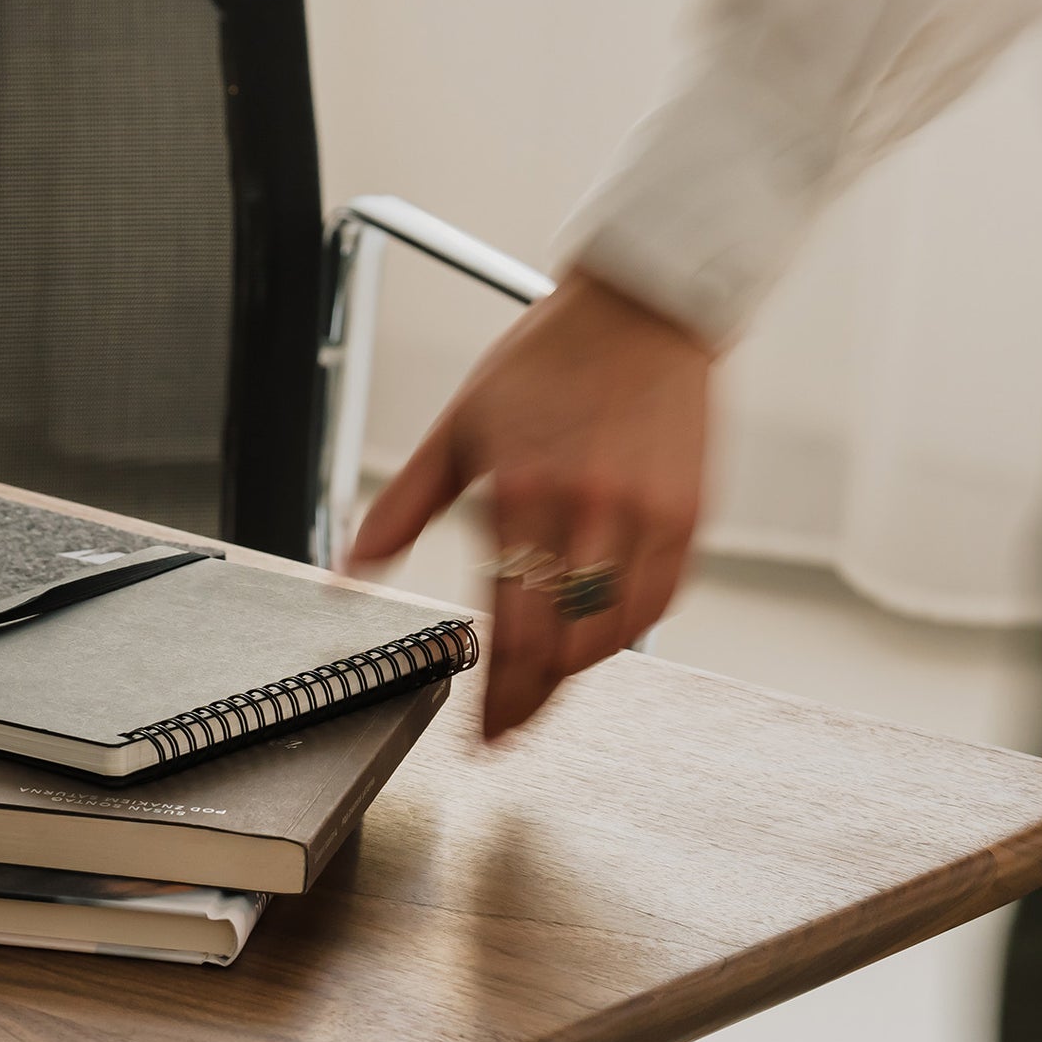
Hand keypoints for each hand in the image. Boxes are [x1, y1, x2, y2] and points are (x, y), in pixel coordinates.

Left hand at [348, 270, 712, 738]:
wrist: (641, 307)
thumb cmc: (549, 359)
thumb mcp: (458, 429)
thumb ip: (400, 507)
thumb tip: (350, 570)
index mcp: (522, 490)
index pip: (508, 624)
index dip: (497, 693)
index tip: (484, 734)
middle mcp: (589, 509)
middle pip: (563, 644)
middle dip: (534, 698)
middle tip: (511, 726)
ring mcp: (647, 515)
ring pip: (615, 632)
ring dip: (579, 668)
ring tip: (549, 679)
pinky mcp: (690, 513)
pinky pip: (660, 599)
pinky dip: (627, 628)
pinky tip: (600, 632)